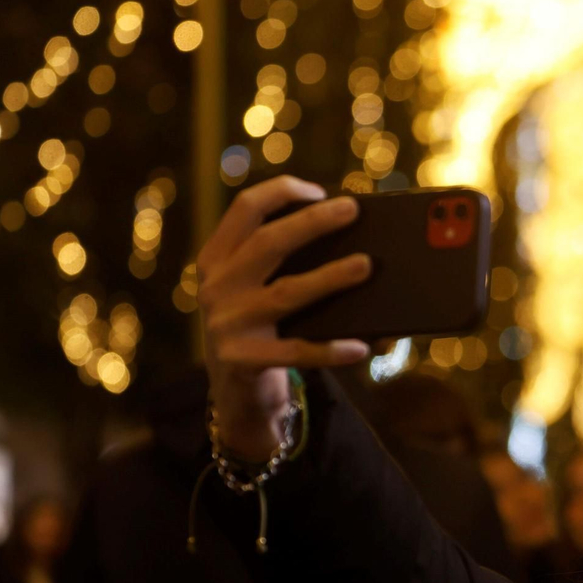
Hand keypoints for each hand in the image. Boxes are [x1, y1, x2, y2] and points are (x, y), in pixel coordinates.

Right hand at [197, 176, 372, 459]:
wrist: (234, 392)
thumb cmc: (261, 326)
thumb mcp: (256, 290)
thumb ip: (285, 263)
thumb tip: (355, 245)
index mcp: (218, 258)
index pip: (245, 208)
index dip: (282, 192)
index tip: (319, 191)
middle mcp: (217, 286)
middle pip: (268, 243)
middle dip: (312, 223)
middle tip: (352, 211)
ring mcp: (227, 324)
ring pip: (286, 293)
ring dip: (329, 277)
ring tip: (365, 266)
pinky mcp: (242, 360)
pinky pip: (294, 352)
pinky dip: (330, 348)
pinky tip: (359, 346)